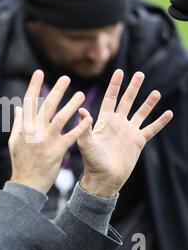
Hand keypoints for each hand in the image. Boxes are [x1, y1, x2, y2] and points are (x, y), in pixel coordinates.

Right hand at [8, 70, 92, 193]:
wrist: (26, 184)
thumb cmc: (20, 161)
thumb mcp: (14, 141)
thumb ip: (18, 122)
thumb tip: (19, 106)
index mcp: (24, 127)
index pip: (29, 102)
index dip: (34, 86)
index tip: (39, 72)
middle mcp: (34, 132)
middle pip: (46, 106)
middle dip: (56, 91)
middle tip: (66, 78)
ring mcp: (46, 141)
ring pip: (60, 118)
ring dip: (71, 106)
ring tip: (81, 94)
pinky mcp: (57, 151)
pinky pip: (71, 136)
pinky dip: (80, 127)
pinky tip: (88, 118)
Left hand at [78, 69, 172, 197]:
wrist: (104, 177)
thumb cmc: (91, 161)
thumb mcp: (85, 142)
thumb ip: (84, 126)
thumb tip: (81, 109)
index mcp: (104, 121)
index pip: (110, 98)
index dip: (115, 85)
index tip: (119, 71)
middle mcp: (117, 123)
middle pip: (127, 101)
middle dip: (132, 88)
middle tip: (139, 74)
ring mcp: (129, 131)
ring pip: (141, 113)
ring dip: (148, 103)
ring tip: (156, 92)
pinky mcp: (138, 141)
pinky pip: (151, 129)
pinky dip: (160, 122)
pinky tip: (169, 113)